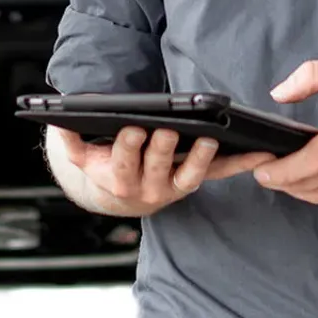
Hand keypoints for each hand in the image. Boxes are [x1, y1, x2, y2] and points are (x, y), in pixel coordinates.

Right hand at [51, 125, 273, 215]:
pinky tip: (258, 151)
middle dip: (162, 148)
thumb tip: (59, 122)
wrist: (121, 196)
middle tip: (168, 130)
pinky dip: (239, 164)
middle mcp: (148, 187)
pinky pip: (218, 174)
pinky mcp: (193, 182)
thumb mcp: (80, 157)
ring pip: (189, 174)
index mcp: (119, 177)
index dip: (127, 146)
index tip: (132, 128)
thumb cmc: (103, 165)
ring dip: (200, 158)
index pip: (122, 160)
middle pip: (156, 165)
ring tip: (210, 140)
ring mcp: (173, 187)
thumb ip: (69, 141)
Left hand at [252, 53, 317, 205]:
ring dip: (299, 190)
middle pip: (315, 183)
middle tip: (264, 172)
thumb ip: (311, 75)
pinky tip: (312, 181)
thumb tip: (279, 94)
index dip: (284, 170)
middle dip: (283, 182)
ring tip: (283, 177)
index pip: (314, 159)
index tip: (261, 170)